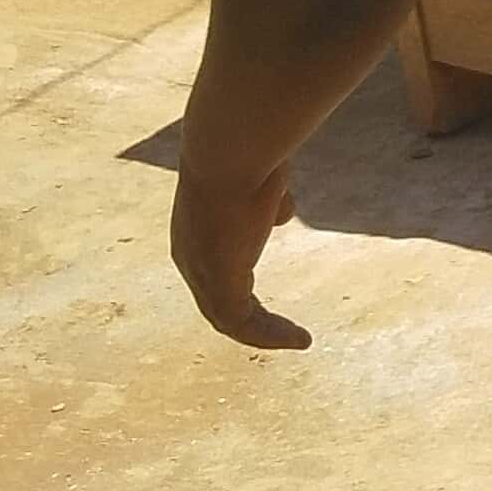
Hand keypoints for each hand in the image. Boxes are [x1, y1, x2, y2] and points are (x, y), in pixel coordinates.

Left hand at [172, 156, 312, 349]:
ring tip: (298, 340)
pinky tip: (300, 339)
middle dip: (253, 318)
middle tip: (282, 331)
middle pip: (220, 302)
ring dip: (265, 332)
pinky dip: (271, 335)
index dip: (242, 288)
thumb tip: (280, 211)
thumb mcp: (260, 178)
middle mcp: (192, 257)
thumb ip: (267, 199)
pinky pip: (243, 324)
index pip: (216, 270)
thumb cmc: (247, 152)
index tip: (267, 299)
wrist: (229, 150)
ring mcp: (201, 273)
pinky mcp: (219, 284)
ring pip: (230, 319)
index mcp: (197, 233)